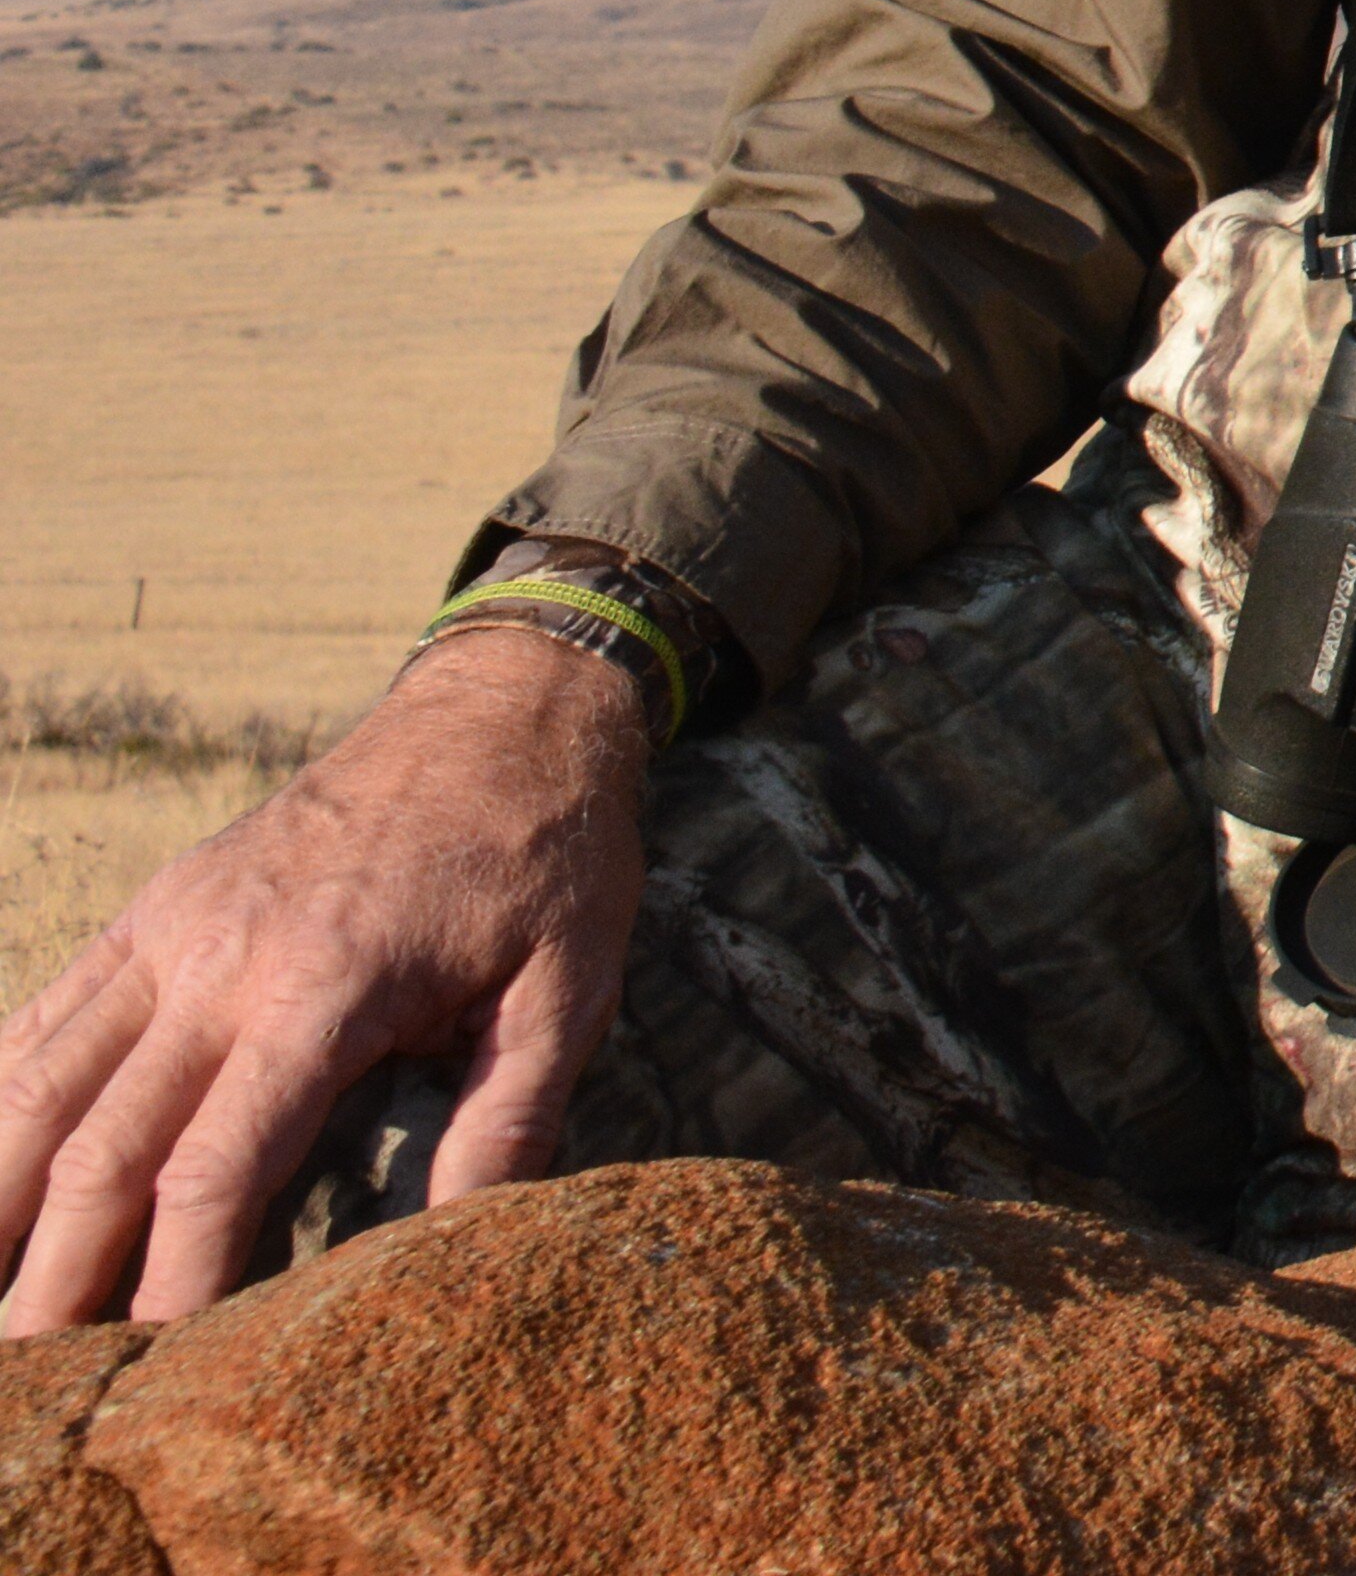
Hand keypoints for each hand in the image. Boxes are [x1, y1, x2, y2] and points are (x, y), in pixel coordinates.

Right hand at [0, 629, 651, 1330]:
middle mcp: (219, 961)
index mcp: (324, 989)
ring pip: (41, 1083)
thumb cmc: (545, 855)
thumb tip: (460, 1243)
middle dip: (56, 1271)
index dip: (170, 1276)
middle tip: (33, 1373)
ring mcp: (171, 930)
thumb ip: (510, 1118)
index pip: (213, 1166)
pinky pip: (46, 1014)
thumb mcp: (570, 985)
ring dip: (0, 1196)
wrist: (502, 710)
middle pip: (102, 1146)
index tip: (149, 1362)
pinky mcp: (153, 909)